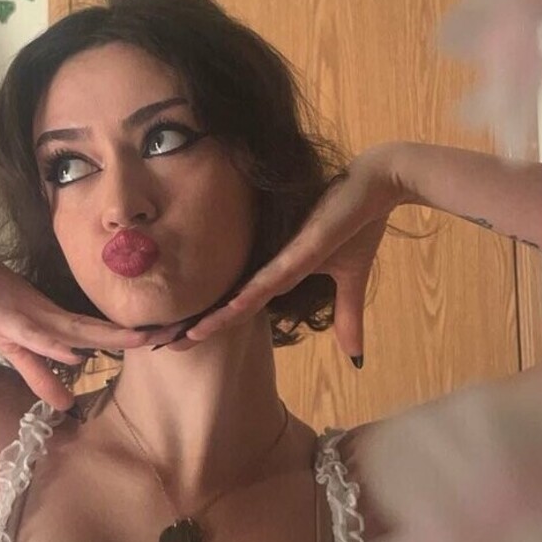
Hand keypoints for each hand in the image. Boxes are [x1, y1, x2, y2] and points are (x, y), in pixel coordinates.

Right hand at [0, 230, 172, 408]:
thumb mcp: (14, 346)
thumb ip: (38, 373)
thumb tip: (63, 403)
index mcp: (53, 323)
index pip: (97, 334)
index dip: (127, 341)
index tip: (163, 343)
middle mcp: (47, 316)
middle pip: (95, 329)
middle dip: (130, 337)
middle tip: (170, 337)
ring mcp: (26, 313)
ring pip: (72, 327)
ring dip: (104, 335)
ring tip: (138, 340)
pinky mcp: (3, 313)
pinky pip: (32, 331)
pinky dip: (52, 341)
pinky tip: (73, 348)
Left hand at [184, 144, 407, 359]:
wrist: (377, 186)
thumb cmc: (358, 223)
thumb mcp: (351, 281)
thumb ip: (348, 317)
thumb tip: (354, 355)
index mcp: (278, 273)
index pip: (240, 306)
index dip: (213, 324)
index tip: (183, 342)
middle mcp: (272, 266)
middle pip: (231, 303)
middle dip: (201, 325)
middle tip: (164, 345)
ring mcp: (283, 257)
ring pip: (242, 296)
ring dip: (215, 318)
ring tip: (183, 337)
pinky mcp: (301, 248)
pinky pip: (270, 278)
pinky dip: (248, 297)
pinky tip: (227, 312)